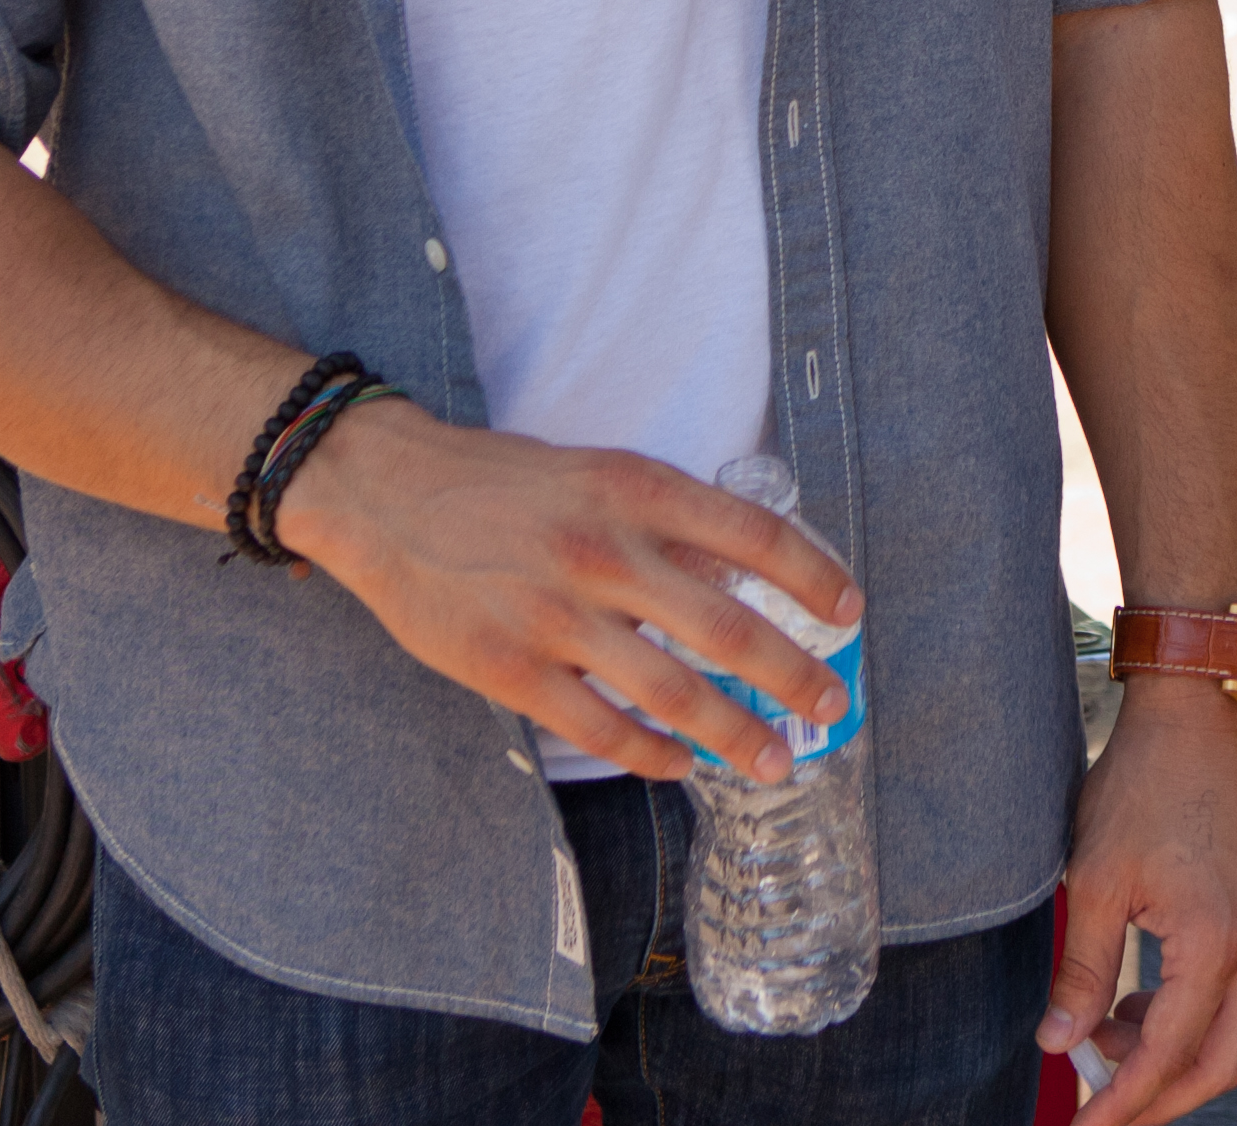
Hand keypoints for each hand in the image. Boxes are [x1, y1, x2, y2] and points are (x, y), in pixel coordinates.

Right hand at [279, 412, 859, 783]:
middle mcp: (606, 551)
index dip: (814, 577)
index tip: (850, 611)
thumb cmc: (501, 483)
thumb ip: (666, 521)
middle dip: (792, 676)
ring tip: (771, 759)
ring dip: (734, 734)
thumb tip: (744, 579)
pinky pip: (601, 729)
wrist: (386, 493)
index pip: (756, 535)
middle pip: (729, 629)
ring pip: (673, 693)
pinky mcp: (512, 670)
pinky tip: (678, 764)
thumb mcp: (597, 472)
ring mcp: (558, 616)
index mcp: (635, 489)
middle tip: (831, 705)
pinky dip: (651, 754)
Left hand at [1046, 685, 1236, 1125]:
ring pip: (1234, 1029)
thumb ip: (1082, 971)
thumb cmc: (1150, 777)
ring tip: (1107, 1033)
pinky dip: (1194, 1009)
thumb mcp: (1096, 878)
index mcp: (1217, 942)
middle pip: (1219, 1064)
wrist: (1208, 703)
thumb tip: (1059, 1042)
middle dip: (1159, 1098)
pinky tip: (1144, 993)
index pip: (1168, 1056)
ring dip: (1173, 1050)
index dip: (1122, 1104)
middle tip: (1103, 1106)